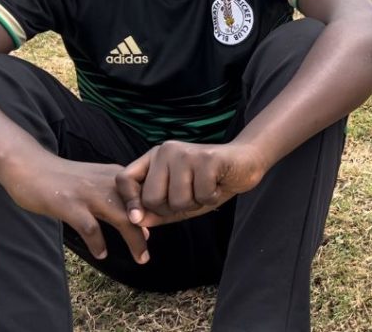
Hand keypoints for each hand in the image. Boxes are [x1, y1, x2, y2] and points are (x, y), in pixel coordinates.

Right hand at [4, 155, 148, 263]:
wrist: (30, 166)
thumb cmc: (66, 180)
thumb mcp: (98, 184)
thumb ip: (120, 203)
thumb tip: (145, 231)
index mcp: (118, 177)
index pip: (147, 196)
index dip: (155, 215)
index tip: (156, 234)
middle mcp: (108, 183)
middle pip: (138, 209)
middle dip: (146, 233)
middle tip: (148, 256)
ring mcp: (89, 193)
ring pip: (121, 218)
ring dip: (134, 239)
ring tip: (140, 258)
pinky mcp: (70, 204)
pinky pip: (90, 227)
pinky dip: (98, 242)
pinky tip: (101, 254)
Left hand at [116, 141, 265, 226]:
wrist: (246, 162)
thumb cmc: (211, 181)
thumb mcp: (181, 199)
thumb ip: (158, 210)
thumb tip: (137, 221)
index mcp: (155, 158)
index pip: (125, 179)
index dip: (129, 202)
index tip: (137, 218)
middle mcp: (166, 151)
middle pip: (152, 198)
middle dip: (172, 209)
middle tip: (190, 198)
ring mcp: (186, 153)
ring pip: (177, 200)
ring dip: (195, 204)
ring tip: (206, 189)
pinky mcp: (207, 158)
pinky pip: (201, 195)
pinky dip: (211, 198)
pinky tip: (217, 184)